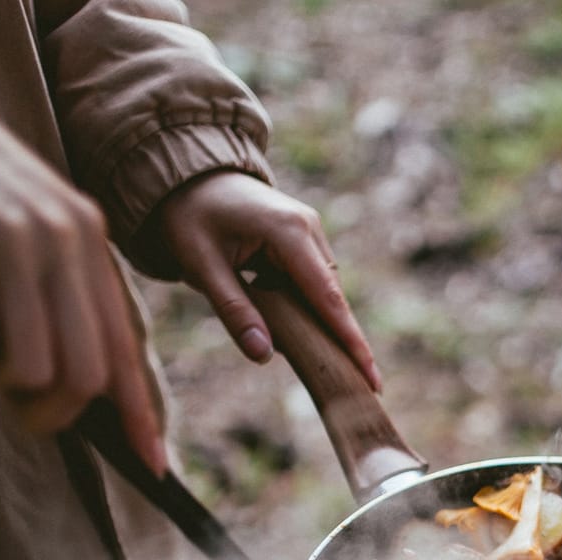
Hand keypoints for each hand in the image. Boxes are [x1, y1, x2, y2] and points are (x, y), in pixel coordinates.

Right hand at [0, 64, 164, 473]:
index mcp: (90, 245)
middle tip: (2, 384)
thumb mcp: (36, 242)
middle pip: (80, 377)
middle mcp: (64, 238)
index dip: (139, 413)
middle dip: (43, 408)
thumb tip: (92, 397)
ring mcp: (13, 234)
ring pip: (23, 367)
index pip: (123, 350)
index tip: (154, 466)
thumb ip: (67, 304)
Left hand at [155, 171, 382, 391]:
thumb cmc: (191, 216)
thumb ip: (234, 312)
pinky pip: (312, 280)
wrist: (189, 174)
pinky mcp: (304, 236)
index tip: (372, 378)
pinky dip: (303, 304)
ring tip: (300, 349)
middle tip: (351, 384)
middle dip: (338, 339)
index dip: (351, 342)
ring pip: (323, 291)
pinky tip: (283, 318)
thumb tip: (263, 356)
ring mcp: (310, 230)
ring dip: (312, 320)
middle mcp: (310, 228)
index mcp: (288, 233)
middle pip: (332, 298)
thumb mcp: (202, 266)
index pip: (327, 299)